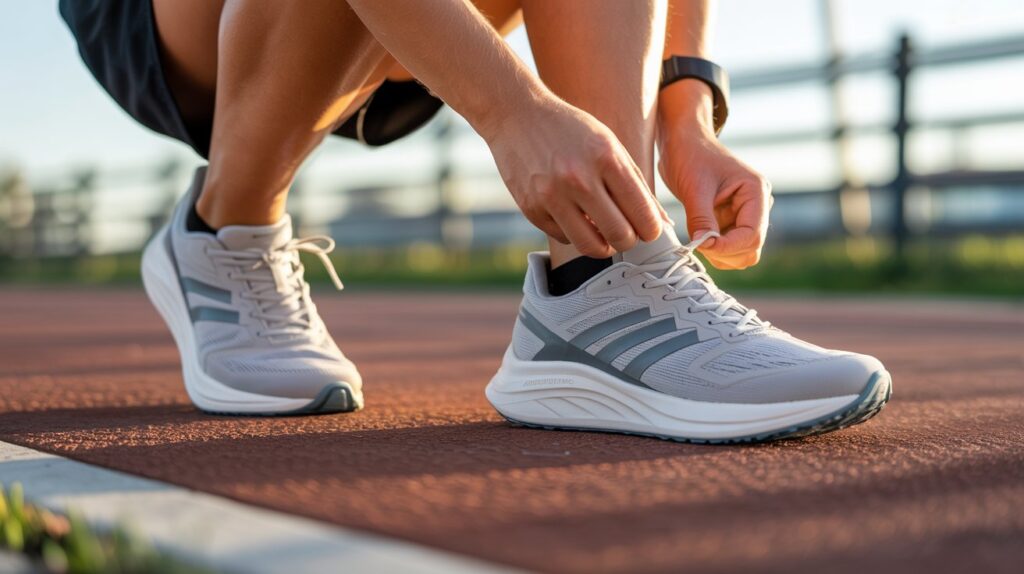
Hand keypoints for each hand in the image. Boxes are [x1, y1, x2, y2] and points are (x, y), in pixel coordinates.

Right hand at [485, 101, 668, 257]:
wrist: (517, 115)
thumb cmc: (571, 130)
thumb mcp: (610, 145)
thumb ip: (636, 185)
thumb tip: (661, 223)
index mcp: (606, 158)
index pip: (642, 214)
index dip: (651, 229)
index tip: (647, 228)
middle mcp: (579, 178)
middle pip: (620, 236)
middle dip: (628, 240)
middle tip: (625, 231)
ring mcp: (552, 196)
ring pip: (591, 247)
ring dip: (603, 245)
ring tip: (602, 231)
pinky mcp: (531, 209)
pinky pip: (564, 238)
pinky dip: (574, 232)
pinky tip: (573, 214)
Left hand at [658, 128, 772, 268]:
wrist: (683, 143)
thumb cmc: (691, 155)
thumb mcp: (694, 188)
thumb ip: (701, 219)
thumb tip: (704, 245)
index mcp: (756, 192)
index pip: (752, 234)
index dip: (728, 246)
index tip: (702, 246)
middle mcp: (756, 206)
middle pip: (750, 248)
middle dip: (724, 252)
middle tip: (698, 241)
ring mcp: (744, 215)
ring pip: (741, 253)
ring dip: (719, 254)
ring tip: (697, 236)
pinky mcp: (730, 221)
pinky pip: (728, 247)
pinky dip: (714, 249)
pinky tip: (699, 235)